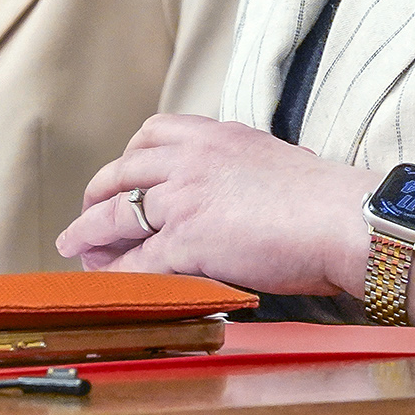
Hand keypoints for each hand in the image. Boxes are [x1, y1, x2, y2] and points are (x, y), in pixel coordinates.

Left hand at [55, 114, 377, 297]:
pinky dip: (119, 272)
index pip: (153, 133)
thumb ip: (241, 164)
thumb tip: (240, 184)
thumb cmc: (322, 196)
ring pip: (118, 213)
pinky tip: (111, 281)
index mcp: (213, 134)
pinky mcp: (186, 239)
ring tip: (74, 246)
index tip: (121, 174)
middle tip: (87, 212)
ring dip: (90, 232)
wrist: (340, 217)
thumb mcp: (270, 157)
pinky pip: (138, 259)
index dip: (128, 158)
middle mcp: (190, 158)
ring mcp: (184, 197)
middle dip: (97, 193)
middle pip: (123, 171)